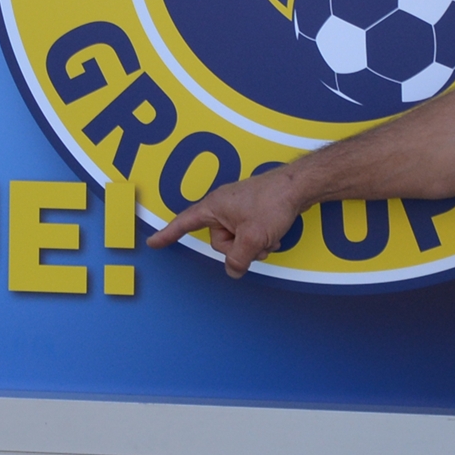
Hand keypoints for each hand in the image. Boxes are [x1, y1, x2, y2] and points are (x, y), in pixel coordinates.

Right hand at [146, 168, 302, 277]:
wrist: (300, 185)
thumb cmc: (273, 203)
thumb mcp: (253, 238)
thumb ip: (238, 258)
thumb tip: (233, 270)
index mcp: (214, 206)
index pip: (185, 222)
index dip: (169, 234)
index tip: (153, 242)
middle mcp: (223, 204)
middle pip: (219, 239)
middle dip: (238, 247)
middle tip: (257, 241)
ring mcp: (239, 206)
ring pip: (237, 238)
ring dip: (253, 244)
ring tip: (270, 237)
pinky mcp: (254, 208)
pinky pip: (249, 231)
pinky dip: (260, 237)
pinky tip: (275, 235)